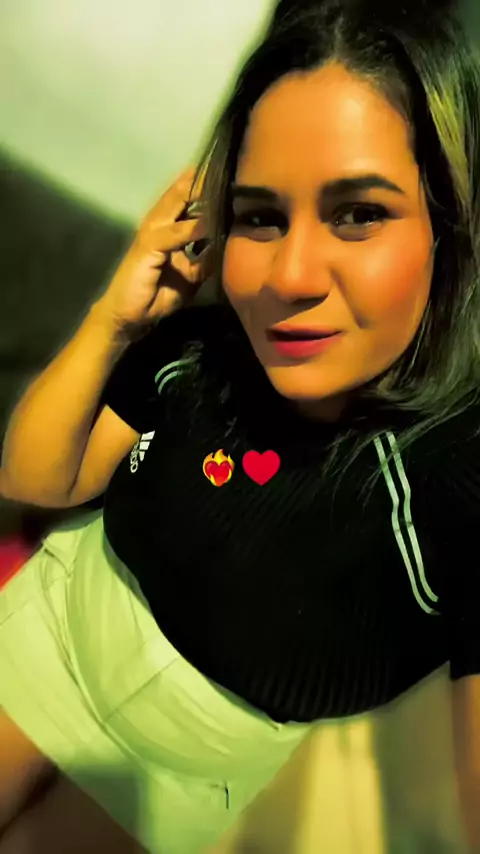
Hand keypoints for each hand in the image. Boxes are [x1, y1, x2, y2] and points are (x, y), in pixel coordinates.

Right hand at [95, 166, 210, 338]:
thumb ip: (205, 259)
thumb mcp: (190, 276)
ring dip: (199, 192)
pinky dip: (195, 227)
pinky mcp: (149, 246)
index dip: (206, 187)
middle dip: (203, 178)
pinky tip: (212, 222)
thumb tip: (226, 247)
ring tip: (221, 178)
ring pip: (178, 203)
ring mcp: (152, 232)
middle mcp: (159, 223)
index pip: (187, 199)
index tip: (231, 176)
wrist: (130, 316)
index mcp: (168, 227)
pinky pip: (177, 233)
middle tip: (227, 163)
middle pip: (182, 192)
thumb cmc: (156, 295)